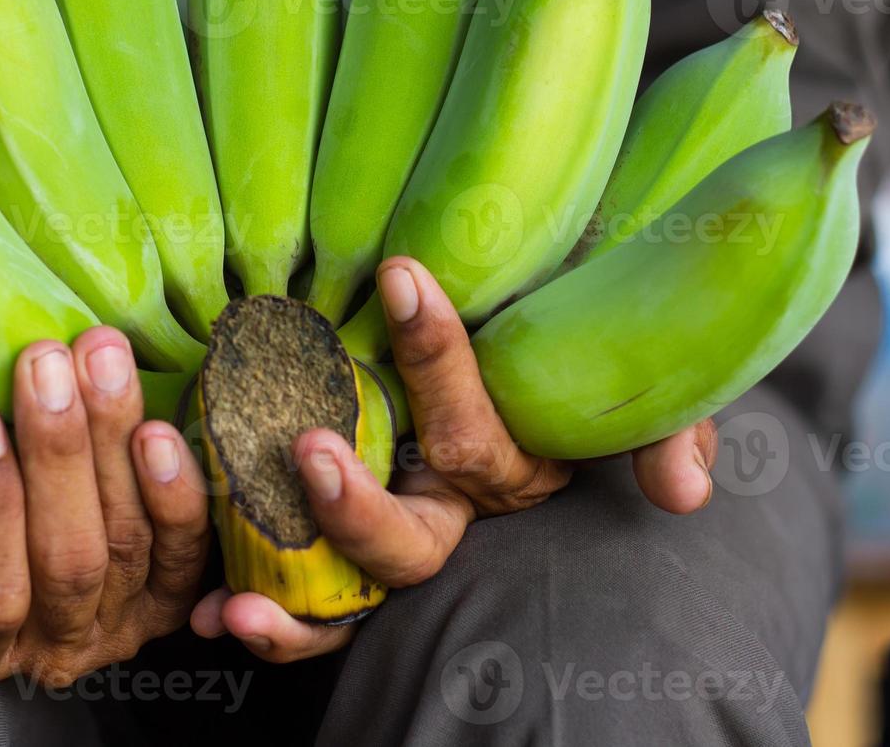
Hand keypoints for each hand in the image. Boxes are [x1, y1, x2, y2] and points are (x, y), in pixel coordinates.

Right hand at [0, 327, 209, 685]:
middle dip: (58, 454)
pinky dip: (176, 490)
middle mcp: (55, 644)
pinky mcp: (173, 588)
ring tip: (99, 359)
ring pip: (128, 539)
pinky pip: (187, 548)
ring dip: (114, 443)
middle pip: (69, 560)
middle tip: (45, 362)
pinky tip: (157, 428)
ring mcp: (122, 618)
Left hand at [191, 256, 717, 661]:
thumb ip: (664, 426)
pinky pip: (304, 597)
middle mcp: (447, 511)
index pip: (475, 429)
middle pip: (410, 543)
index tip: (401, 274)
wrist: (532, 332)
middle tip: (311, 449)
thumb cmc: (568, 340)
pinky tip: (204, 615)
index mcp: (508, 467)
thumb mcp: (628, 372)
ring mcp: (390, 527)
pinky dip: (261, 616)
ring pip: (350, 590)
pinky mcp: (335, 538)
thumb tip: (684, 492)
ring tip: (235, 600)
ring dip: (294, 604)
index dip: (440, 359)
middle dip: (358, 513)